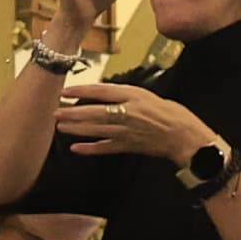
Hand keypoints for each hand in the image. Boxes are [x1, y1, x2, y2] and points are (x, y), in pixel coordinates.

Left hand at [53, 79, 204, 164]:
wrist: (185, 136)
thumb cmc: (169, 113)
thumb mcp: (147, 95)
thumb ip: (125, 95)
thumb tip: (102, 94)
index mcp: (134, 96)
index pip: (102, 92)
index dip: (82, 91)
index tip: (65, 91)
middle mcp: (128, 113)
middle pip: (95, 113)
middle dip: (73, 113)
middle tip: (56, 112)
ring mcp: (128, 132)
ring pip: (97, 130)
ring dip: (77, 129)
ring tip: (60, 126)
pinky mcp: (129, 146)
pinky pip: (106, 148)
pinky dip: (91, 149)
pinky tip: (76, 148)